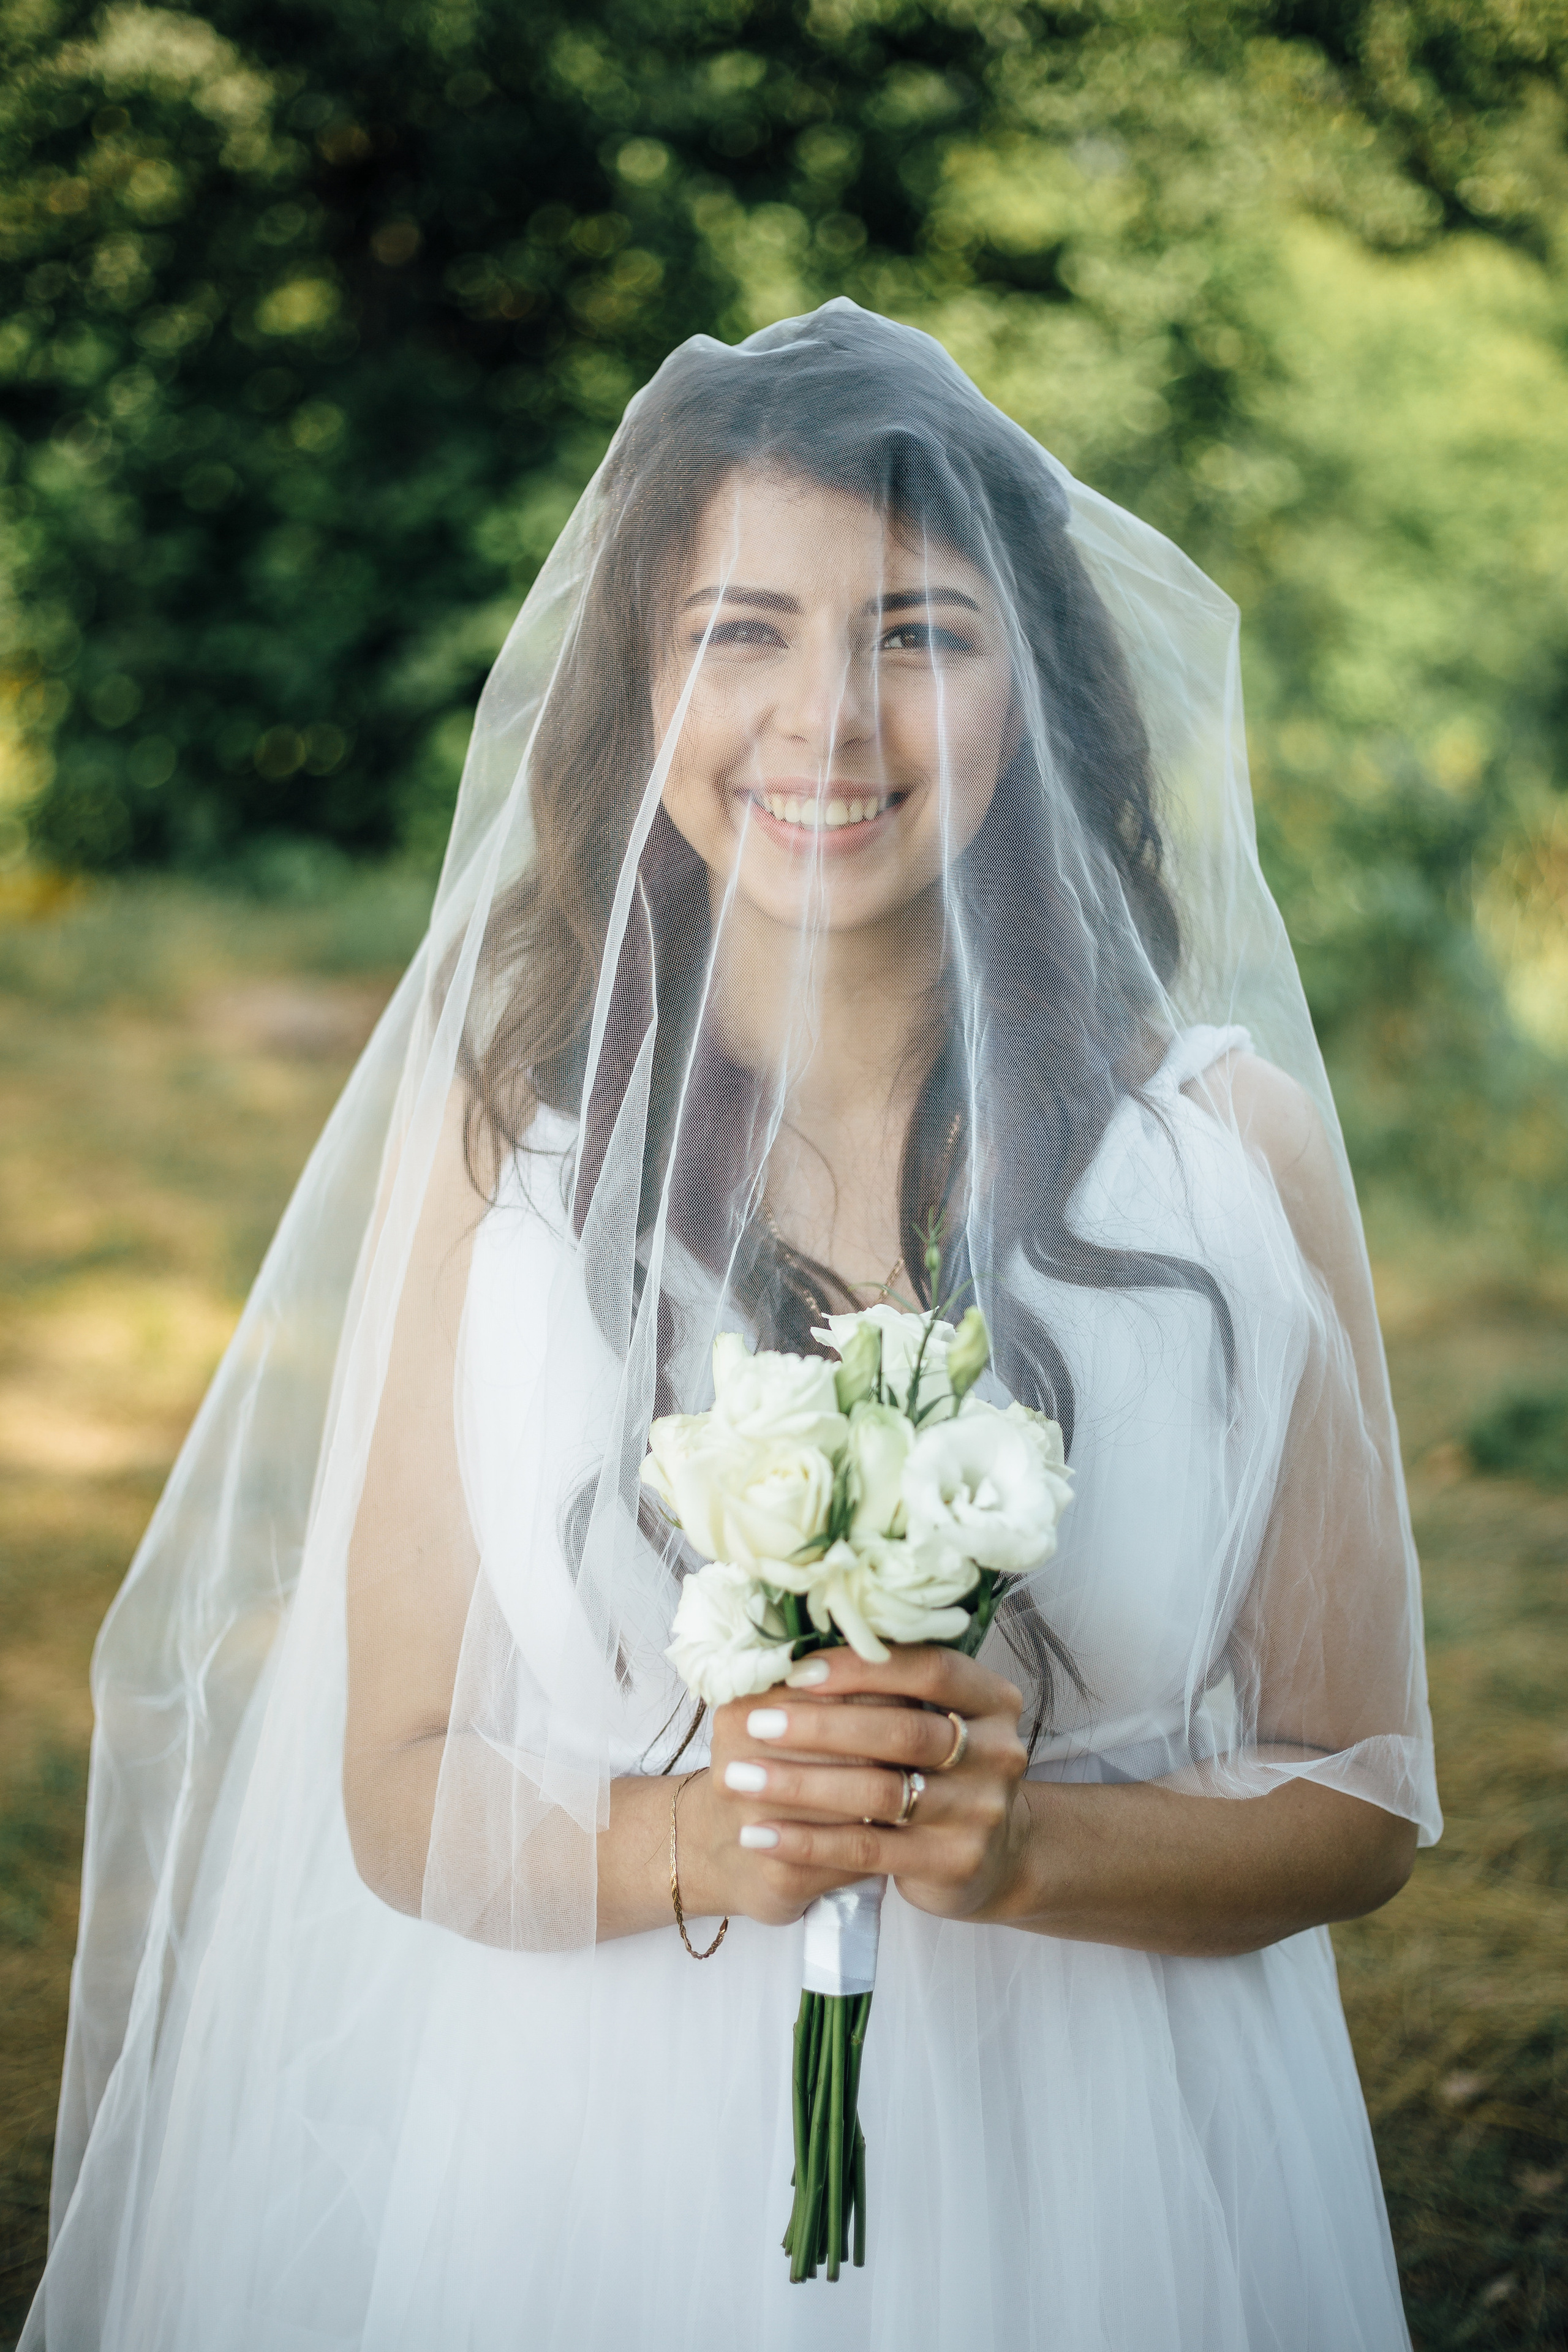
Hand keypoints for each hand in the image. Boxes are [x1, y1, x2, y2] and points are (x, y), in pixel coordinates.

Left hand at [703, 1646, 1029, 1925]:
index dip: (861, 1667)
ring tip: (739, 1778)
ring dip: (800, 1784)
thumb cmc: (935, 1766)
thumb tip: (789, 1647)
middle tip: (754, 1725)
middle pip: (902, 1731)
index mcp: (992, 1699)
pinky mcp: (954, 1863)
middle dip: (819, 1727)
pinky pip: (867, 1850)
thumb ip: (884, 1685)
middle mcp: (998, 1752)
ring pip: (879, 1792)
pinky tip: (759, 1834)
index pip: (929, 1668)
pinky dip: (807, 1841)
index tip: (796, 1670)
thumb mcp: (930, 1718)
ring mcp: (980, 1811)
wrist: (988, 1855)